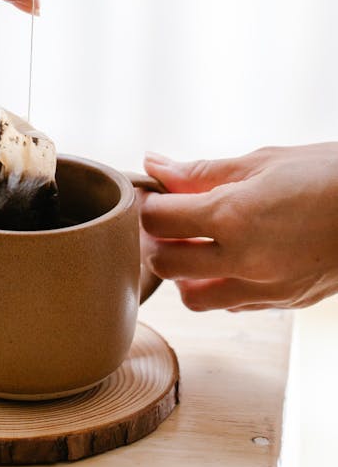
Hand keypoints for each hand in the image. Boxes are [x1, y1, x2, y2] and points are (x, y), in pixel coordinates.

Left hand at [140, 144, 337, 310]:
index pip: (159, 220)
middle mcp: (244, 259)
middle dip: (155, 240)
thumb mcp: (263, 162)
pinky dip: (217, 287)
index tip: (153, 193)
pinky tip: (229, 260)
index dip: (147, 204)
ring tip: (196, 243)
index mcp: (233, 216)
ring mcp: (265, 287)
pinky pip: (231, 305)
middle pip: (165, 263)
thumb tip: (156, 165)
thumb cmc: (328, 175)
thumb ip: (203, 171)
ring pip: (193, 298)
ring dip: (183, 273)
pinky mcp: (284, 302)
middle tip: (167, 219)